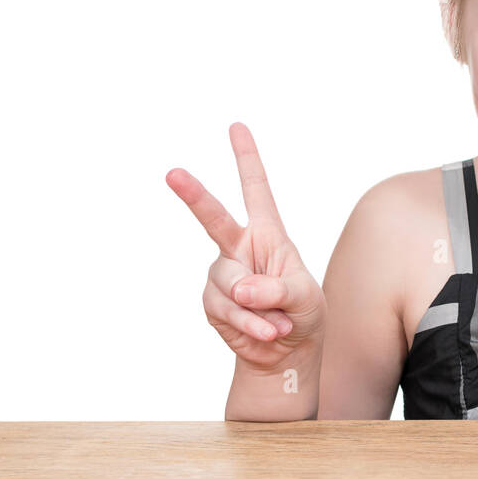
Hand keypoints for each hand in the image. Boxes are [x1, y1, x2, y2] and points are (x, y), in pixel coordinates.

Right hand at [166, 123, 326, 369]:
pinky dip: (250, 326)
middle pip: (214, 218)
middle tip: (173, 173)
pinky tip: (267, 333)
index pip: (256, 190)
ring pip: (229, 284)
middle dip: (194, 195)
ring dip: (258, 310)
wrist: (286, 352)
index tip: (236, 126)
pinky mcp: (213, 302)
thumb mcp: (304, 298)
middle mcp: (240, 248)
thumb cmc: (303, 313)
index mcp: (268, 234)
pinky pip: (227, 311)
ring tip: (279, 323)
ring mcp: (223, 275)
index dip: (246, 158)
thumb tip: (241, 289)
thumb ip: (277, 289)